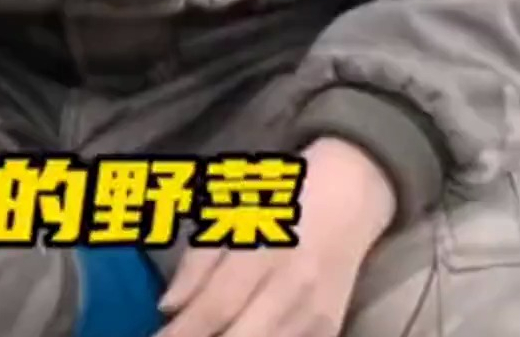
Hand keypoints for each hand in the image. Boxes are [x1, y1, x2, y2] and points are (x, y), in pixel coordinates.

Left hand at [157, 139, 396, 336]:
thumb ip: (199, 260)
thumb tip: (169, 307)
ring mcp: (314, 315)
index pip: (216, 305)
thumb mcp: (232, 210)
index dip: (182, 332)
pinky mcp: (330, 331)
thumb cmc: (280, 195)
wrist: (349, 196)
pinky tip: (239, 336)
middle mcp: (292, 287)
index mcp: (262, 249)